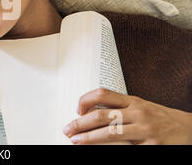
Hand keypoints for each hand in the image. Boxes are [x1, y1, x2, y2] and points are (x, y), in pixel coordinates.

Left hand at [62, 88, 191, 144]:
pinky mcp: (152, 146)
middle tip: (67, 130)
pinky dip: (111, 150)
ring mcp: (145, 130)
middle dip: (80, 124)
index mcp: (133, 100)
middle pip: (101, 115)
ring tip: (76, 141)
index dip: (85, 100)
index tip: (77, 110)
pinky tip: (101, 151)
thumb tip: (90, 112)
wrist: (190, 129)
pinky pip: (126, 149)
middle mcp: (138, 113)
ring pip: (109, 133)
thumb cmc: (160, 118)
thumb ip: (119, 107)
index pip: (102, 94)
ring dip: (89, 138)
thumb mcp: (140, 106)